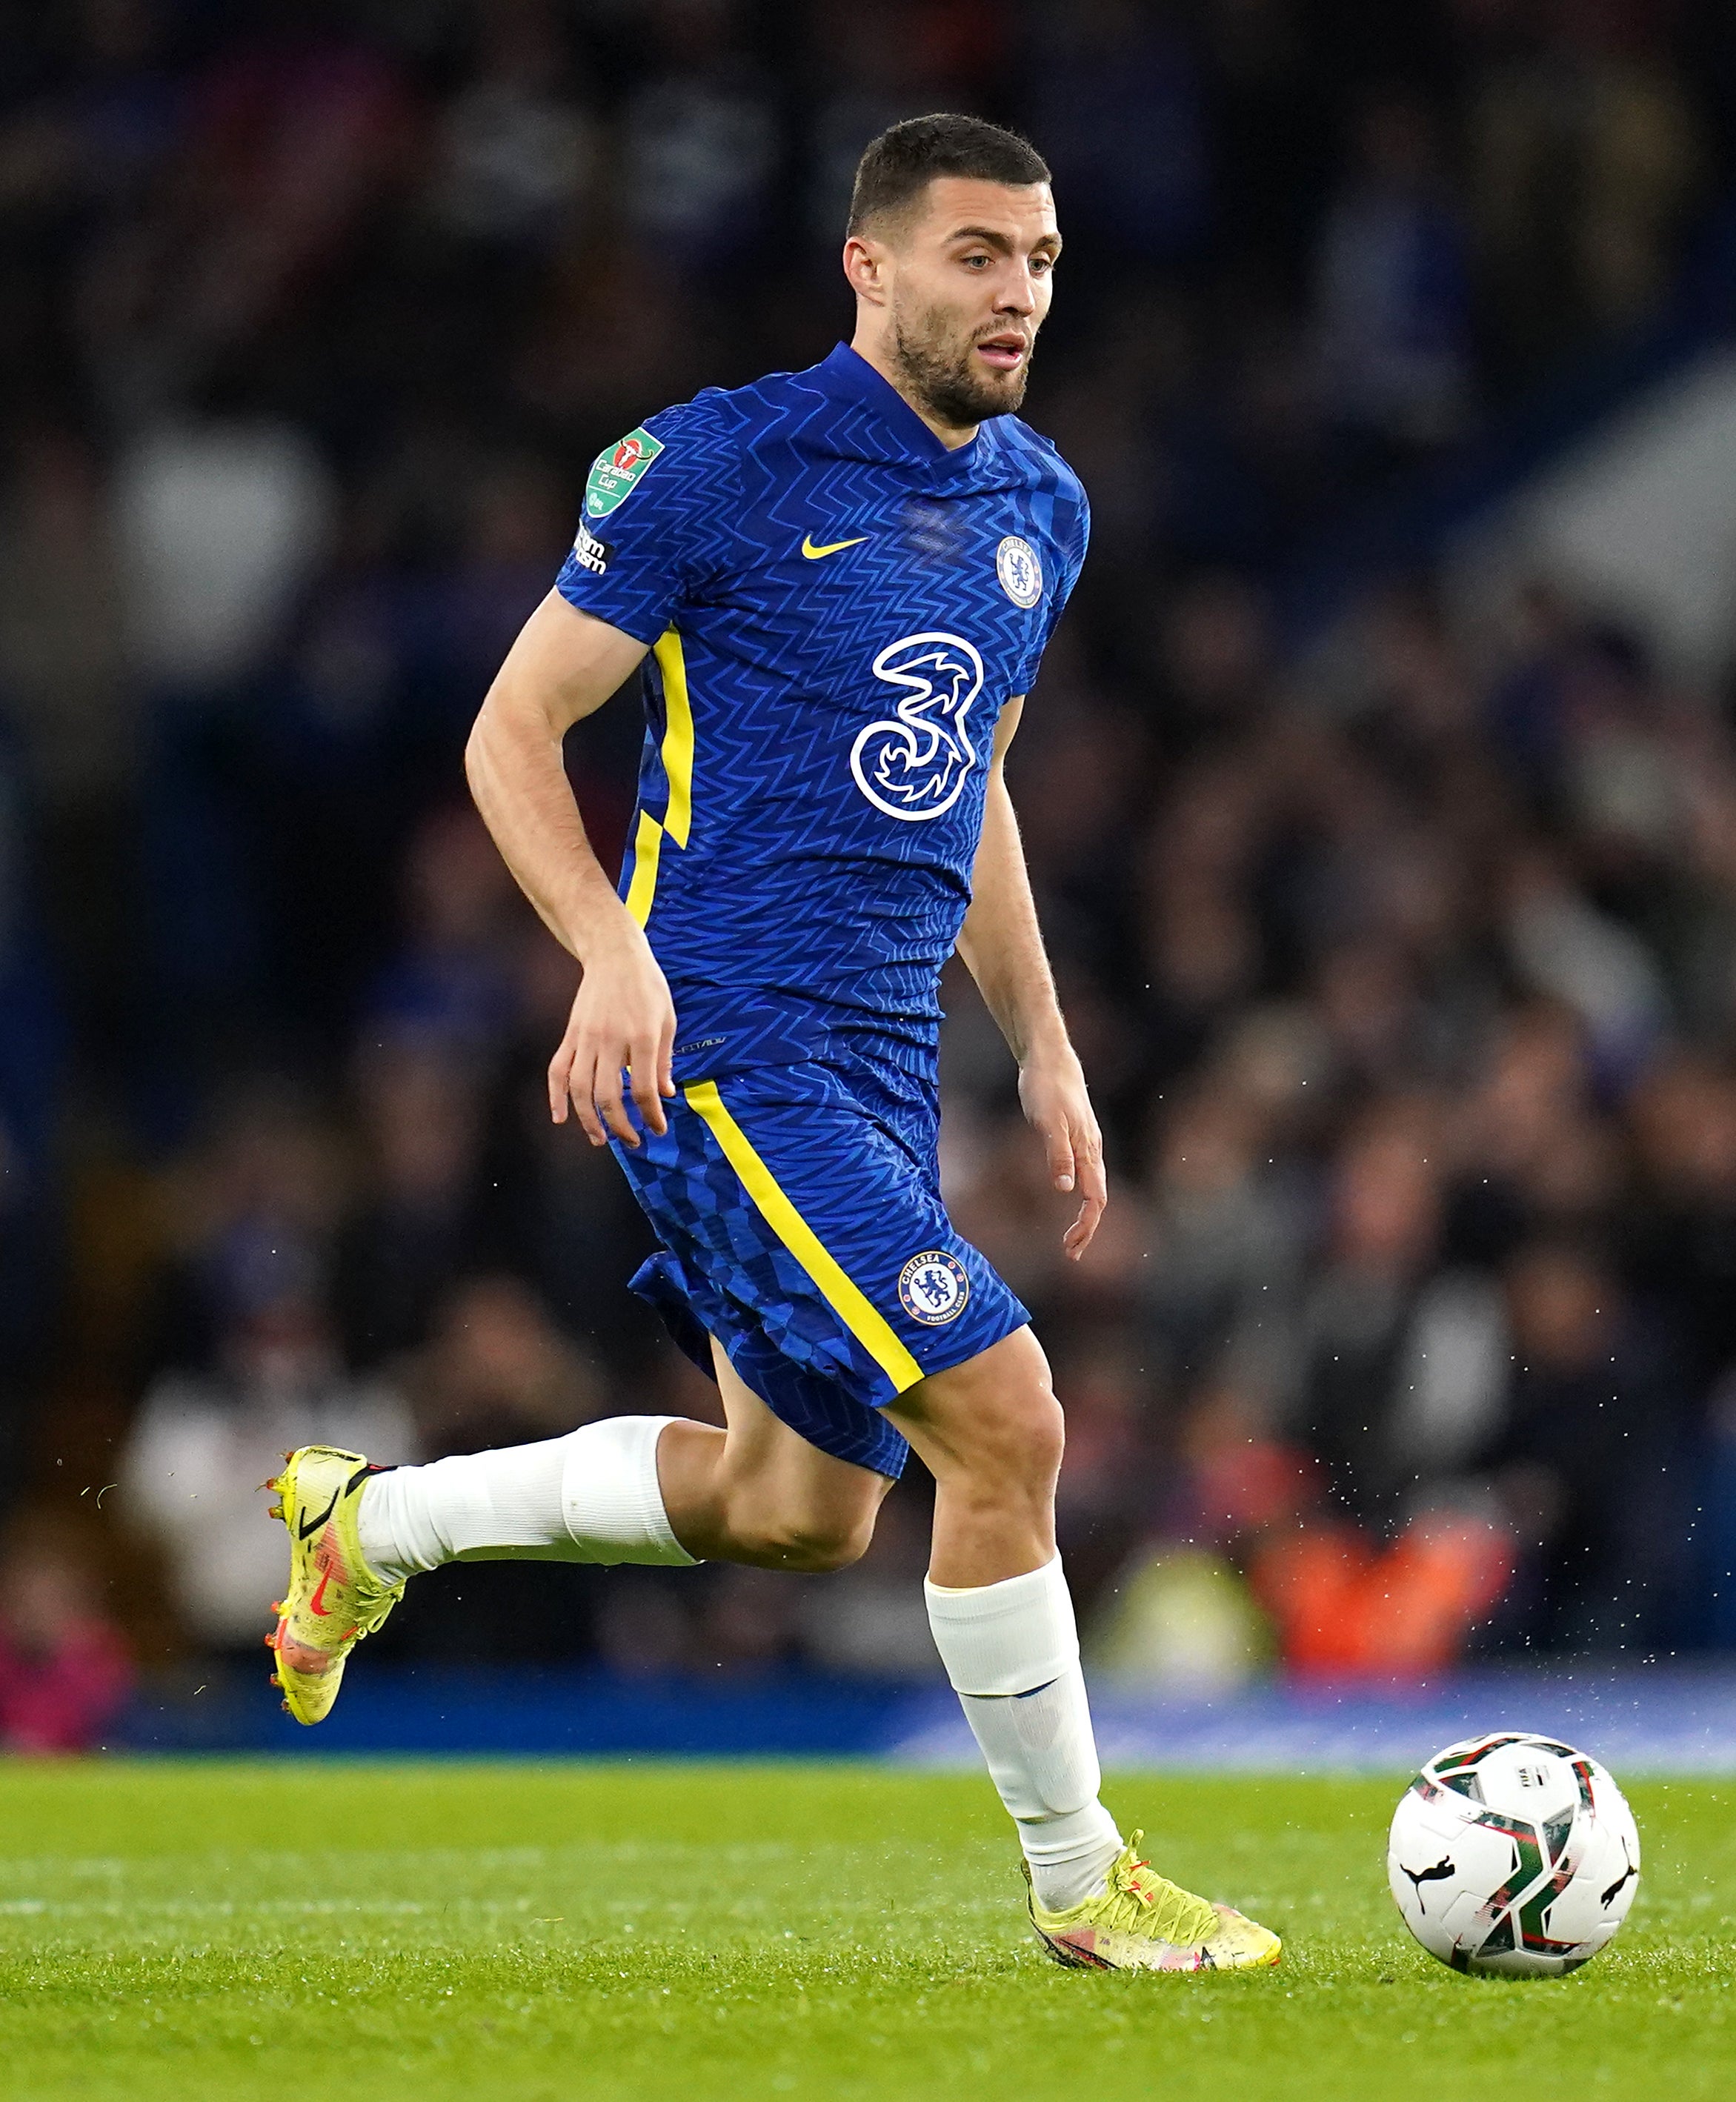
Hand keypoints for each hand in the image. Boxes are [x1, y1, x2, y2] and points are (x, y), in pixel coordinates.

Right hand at [547, 922, 676, 1146]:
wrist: (614, 954)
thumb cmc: (647, 986)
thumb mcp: (667, 1019)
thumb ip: (664, 1059)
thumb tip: (666, 1094)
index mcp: (641, 1037)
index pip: (643, 1089)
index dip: (651, 1115)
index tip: (658, 1129)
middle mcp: (610, 1040)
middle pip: (608, 1095)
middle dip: (620, 1126)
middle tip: (633, 1141)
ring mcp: (586, 1038)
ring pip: (580, 1089)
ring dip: (588, 1120)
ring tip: (600, 1139)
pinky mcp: (570, 1035)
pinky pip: (558, 1070)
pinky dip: (556, 1096)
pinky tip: (561, 1117)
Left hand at [1018, 1044, 1106, 1259]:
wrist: (1049, 1057)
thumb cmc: (1047, 1087)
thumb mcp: (1048, 1122)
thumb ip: (1058, 1155)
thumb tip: (1066, 1190)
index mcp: (1088, 1151)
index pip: (1095, 1199)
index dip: (1086, 1226)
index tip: (1070, 1247)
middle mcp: (1092, 1151)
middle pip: (1098, 1199)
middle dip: (1088, 1229)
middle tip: (1070, 1254)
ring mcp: (1086, 1143)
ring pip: (1093, 1187)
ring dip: (1084, 1215)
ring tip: (1070, 1238)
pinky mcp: (1076, 1136)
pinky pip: (1084, 1172)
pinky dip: (1079, 1194)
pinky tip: (1068, 1194)